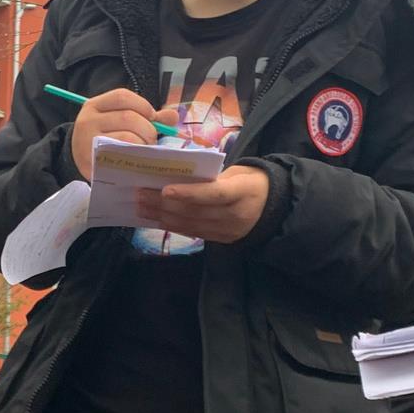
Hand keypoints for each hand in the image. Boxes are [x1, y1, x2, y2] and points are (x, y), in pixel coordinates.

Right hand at [72, 89, 173, 180]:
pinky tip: (138, 159)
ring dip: (144, 144)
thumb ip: (147, 117)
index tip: (152, 117)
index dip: (143, 105)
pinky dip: (136, 156)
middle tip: (152, 139)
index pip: (122, 96)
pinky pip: (122, 156)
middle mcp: (87, 120)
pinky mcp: (92, 161)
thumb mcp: (121, 121)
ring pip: (127, 137)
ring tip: (145, 150)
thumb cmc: (107, 138)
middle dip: (148, 128)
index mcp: (94, 105)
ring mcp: (87, 142)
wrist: (84, 161)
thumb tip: (173, 116)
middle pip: (128, 117)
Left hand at [133, 166, 270, 244]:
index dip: (189, 194)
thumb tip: (181, 178)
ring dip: (162, 216)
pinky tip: (156, 219)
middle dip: (164, 204)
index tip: (165, 190)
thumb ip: (214, 178)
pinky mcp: (221, 240)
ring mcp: (228, 230)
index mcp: (243, 192)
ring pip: (191, 224)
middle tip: (140, 195)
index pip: (214, 194)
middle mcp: (235, 214)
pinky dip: (173, 226)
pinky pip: (193, 233)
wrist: (273, 207)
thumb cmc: (252, 181)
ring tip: (141, 207)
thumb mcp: (239, 172)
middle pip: (196, 211)